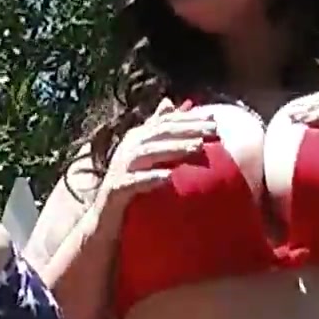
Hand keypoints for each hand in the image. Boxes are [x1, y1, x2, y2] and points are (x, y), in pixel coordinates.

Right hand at [98, 98, 214, 214]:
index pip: (165, 122)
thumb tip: (168, 102)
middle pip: (159, 133)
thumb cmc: (128, 181)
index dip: (189, 118)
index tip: (214, 118)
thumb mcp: (143, 153)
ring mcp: (121, 167)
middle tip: (212, 130)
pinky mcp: (116, 188)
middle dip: (187, 129)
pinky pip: (134, 181)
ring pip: (148, 153)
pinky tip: (169, 177)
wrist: (104, 216)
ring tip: (197, 147)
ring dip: (173, 148)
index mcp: (136, 138)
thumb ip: (155, 128)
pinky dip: (151, 178)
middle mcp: (128, 148)